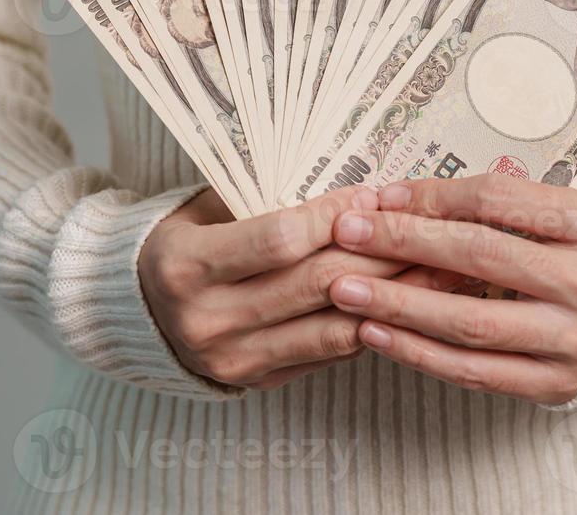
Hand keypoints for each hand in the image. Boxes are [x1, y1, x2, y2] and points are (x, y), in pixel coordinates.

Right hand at [139, 186, 466, 390]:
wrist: (140, 308)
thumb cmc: (186, 239)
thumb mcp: (207, 206)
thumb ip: (268, 198)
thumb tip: (358, 195)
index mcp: (186, 266)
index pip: (278, 240)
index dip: (333, 216)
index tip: (372, 195)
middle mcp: (206, 320)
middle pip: (315, 284)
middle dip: (380, 253)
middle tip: (428, 229)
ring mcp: (234, 358)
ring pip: (331, 326)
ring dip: (391, 295)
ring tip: (437, 269)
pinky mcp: (258, 381)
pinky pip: (328, 353)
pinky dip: (370, 323)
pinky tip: (406, 301)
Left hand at [327, 175, 576, 405]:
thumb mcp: (566, 209)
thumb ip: (495, 204)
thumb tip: (397, 201)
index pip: (497, 200)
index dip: (432, 197)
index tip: (381, 197)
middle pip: (479, 256)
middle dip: (402, 243)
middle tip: (347, 234)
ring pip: (471, 322)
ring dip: (398, 303)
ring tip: (346, 289)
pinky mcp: (560, 384)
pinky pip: (476, 371)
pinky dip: (420, 352)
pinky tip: (379, 333)